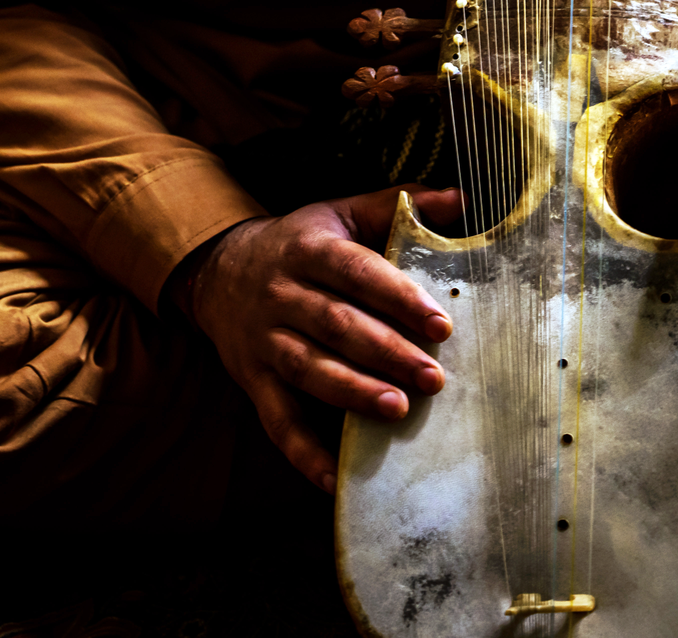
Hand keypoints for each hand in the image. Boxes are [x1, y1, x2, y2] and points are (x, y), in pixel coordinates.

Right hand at [177, 185, 462, 492]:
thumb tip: (461, 198)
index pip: (357, 272)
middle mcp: (282, 295)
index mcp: (310, 249)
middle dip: (387, 353)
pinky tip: (336, 479)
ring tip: (397, 410)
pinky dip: (304, 454)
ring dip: (353, 393)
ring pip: (308, 370)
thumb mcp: (340, 213)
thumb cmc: (299, 243)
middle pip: (336, 325)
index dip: (398, 297)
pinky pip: (276, 422)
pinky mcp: (251, 381)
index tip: (440, 324)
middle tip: (434, 378)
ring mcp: (263, 341)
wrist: (217, 269)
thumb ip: (397, 206)